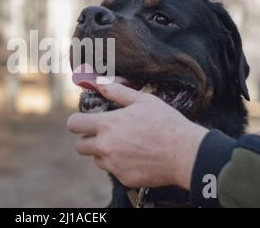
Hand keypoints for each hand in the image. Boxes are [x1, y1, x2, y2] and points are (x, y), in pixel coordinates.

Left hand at [66, 83, 208, 189]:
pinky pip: (114, 171)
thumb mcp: (142, 100)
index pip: (73, 124)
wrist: (185, 153)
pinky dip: (120, 165)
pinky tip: (138, 157)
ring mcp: (113, 164)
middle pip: (80, 146)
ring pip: (96, 159)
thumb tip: (99, 82)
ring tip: (126, 145)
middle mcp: (105, 146)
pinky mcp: (124, 178)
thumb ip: (116, 92)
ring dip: (104, 153)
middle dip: (89, 139)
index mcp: (107, 125)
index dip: (76, 122)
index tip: (84, 122)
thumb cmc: (165, 122)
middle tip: (105, 134)